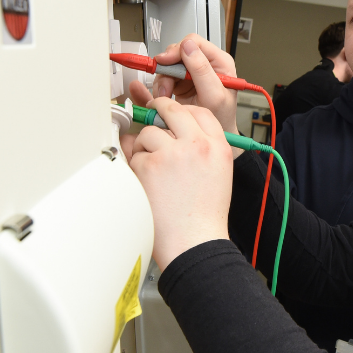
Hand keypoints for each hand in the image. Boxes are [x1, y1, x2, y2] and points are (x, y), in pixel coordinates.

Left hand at [123, 97, 231, 269]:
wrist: (195, 241)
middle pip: (172, 110)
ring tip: (153, 170)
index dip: (182, 111)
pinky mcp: (149, 165)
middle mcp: (197, 145)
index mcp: (218, 146)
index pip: (199, 112)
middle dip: (157, 111)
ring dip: (144, 146)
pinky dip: (136, 167)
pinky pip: (134, 155)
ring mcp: (172, 153)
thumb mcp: (218, 174)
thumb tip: (170, 132)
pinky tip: (148, 184)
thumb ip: (200, 149)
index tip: (172, 114)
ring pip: (148, 132)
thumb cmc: (204, 216)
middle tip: (150, 116)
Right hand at [126, 35, 239, 134]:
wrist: (213, 134)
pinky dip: (159, 87)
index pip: (194, 43)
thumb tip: (188, 46)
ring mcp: (191, 72)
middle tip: (164, 87)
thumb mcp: (214, 95)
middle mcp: (204, 63)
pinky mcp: (180, 82)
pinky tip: (160, 96)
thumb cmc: (221, 118)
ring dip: (162, 81)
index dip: (177, 50)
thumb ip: (202, 70)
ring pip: (167, 65)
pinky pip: (163, 77)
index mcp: (219, 61)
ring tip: (165, 97)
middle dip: (167, 69)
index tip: (165, 61)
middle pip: (177, 53)